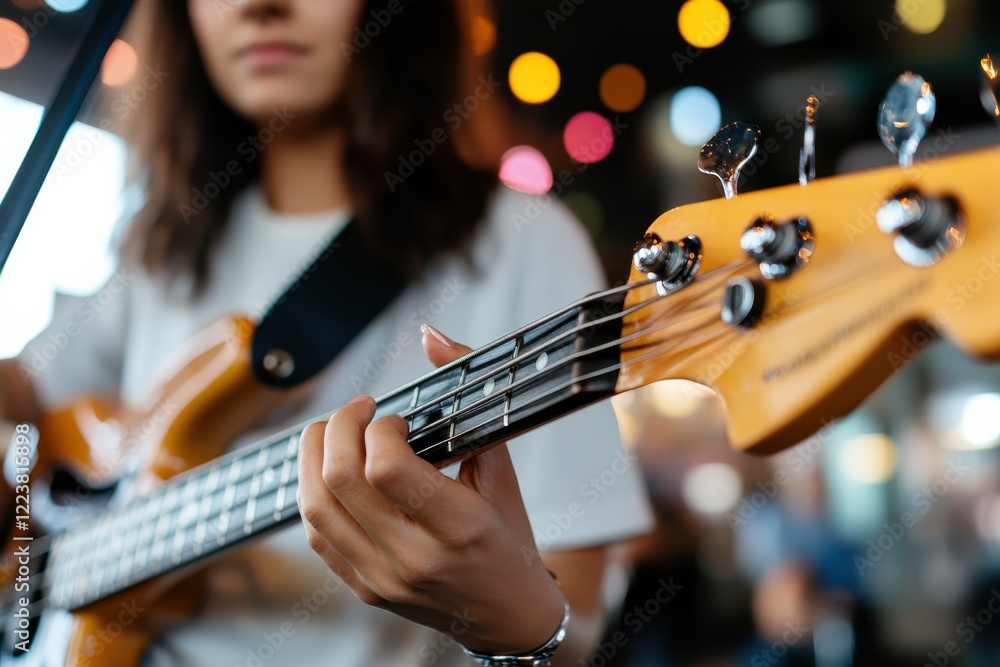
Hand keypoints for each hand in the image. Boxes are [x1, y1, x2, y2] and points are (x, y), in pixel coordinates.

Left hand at [297, 325, 565, 653]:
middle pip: (339, 482)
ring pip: (314, 507)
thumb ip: (467, 400)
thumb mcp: (501, 469)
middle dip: (338, 428)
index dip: (380, 428)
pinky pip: (317, 533)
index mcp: (458, 527)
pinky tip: (335, 473)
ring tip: (336, 435)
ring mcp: (381, 578)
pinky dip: (315, 491)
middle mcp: (413, 558)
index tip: (395, 419)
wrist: (506, 615)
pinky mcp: (362, 588)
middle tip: (358, 412)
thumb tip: (433, 337)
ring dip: (313, 457)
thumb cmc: (507, 540)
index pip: (387, 469)